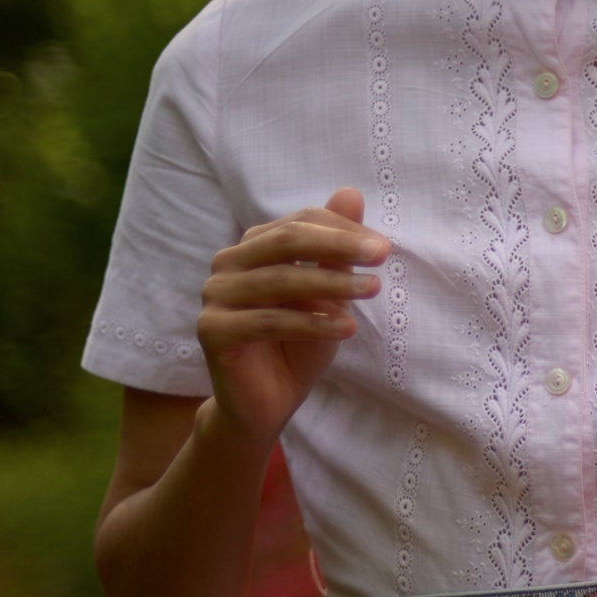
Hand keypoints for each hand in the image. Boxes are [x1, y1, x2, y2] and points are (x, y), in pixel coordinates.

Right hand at [196, 186, 386, 447]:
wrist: (266, 404)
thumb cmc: (298, 346)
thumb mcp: (327, 296)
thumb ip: (335, 251)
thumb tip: (351, 192)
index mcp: (253, 248)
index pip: (299, 223)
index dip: (342, 230)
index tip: (383, 247)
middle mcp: (228, 264)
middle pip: (286, 241)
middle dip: (338, 245)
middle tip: (382, 255)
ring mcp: (215, 296)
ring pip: (280, 280)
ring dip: (332, 284)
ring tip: (374, 290)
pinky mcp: (212, 330)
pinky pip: (268, 320)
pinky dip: (311, 322)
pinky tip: (347, 327)